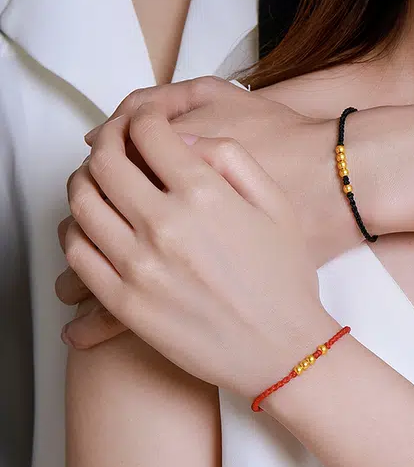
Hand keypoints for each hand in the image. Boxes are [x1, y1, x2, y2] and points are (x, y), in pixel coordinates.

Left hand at [64, 102, 336, 394]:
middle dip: (105, 141)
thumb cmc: (285, 279)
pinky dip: (75, 229)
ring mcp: (139, 266)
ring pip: (80, 202)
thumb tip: (183, 142)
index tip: (142, 122)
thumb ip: (231, 158)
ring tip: (101, 183)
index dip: (140, 117)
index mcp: (204, 194)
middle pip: (103, 160)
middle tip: (115, 145)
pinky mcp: (125, 303)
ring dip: (84, 181)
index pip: (146, 131)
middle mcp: (165, 225)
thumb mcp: (276, 204)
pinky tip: (94, 228)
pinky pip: (76, 252)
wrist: (283, 349)